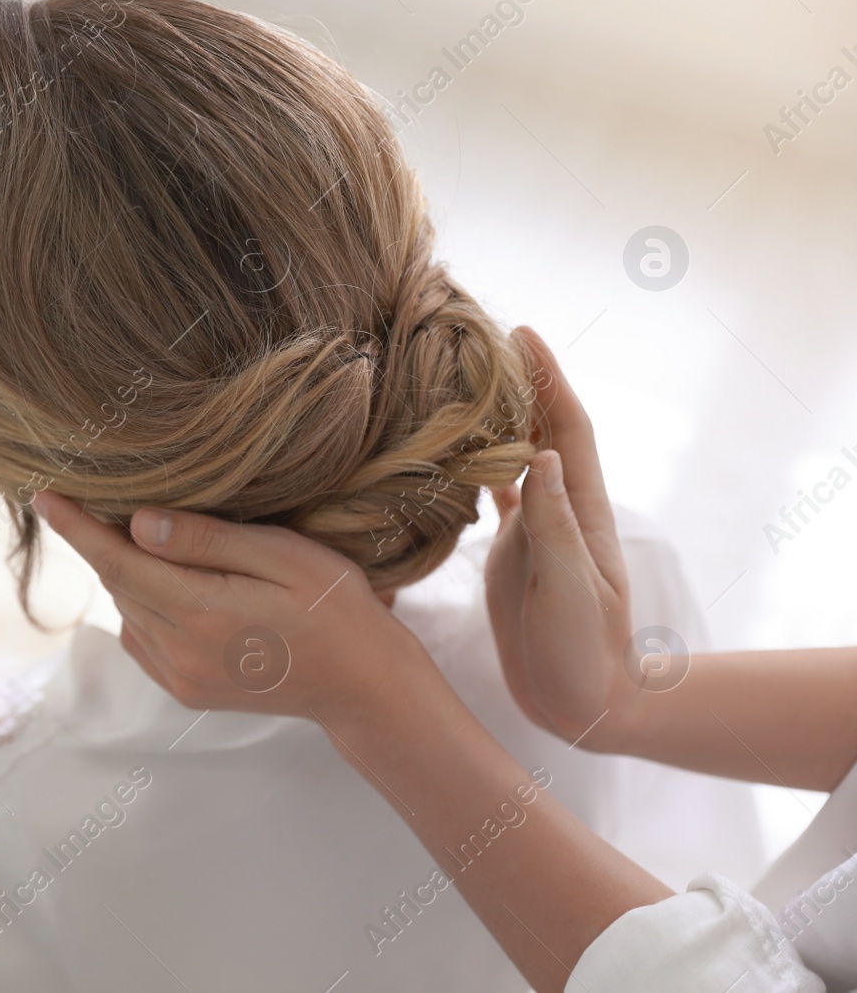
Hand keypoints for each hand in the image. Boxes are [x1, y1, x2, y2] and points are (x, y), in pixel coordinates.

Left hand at [34, 492, 430, 726]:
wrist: (363, 686)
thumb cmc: (335, 608)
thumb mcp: (285, 557)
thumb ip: (209, 541)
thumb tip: (137, 524)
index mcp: (202, 615)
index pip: (118, 562)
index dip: (76, 527)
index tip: (41, 494)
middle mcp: (179, 653)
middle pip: (119, 583)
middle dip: (105, 539)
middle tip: (108, 494)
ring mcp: (179, 677)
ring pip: (128, 608)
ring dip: (130, 571)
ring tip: (153, 537)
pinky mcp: (183, 690)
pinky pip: (142, 635)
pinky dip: (145, 602)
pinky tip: (178, 583)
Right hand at [484, 327, 635, 743]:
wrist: (584, 702)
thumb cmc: (584, 650)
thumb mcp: (570, 587)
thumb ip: (552, 525)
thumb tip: (542, 454)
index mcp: (578, 509)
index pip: (566, 425)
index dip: (548, 377)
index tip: (521, 333)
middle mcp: (557, 509)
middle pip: (541, 427)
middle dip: (520, 380)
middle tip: (481, 338)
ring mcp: (535, 529)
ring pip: (515, 455)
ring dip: (497, 416)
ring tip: (461, 379)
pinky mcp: (514, 553)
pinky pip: (496, 496)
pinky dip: (479, 465)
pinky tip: (452, 450)